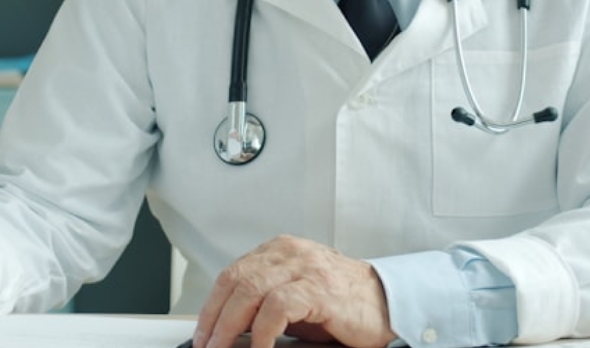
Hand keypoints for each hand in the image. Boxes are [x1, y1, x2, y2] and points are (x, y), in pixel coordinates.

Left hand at [194, 235, 395, 347]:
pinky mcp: (320, 288)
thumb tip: (230, 331)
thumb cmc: (342, 304)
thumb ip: (264, 305)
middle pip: (235, 281)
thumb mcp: (295, 299)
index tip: (201, 334)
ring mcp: (305, 268)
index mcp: (280, 250)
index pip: (231, 274)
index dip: (210, 307)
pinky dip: (263, 332)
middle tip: (206, 346)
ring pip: (250, 291)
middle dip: (214, 319)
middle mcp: (289, 253)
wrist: (388, 304)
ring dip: (229, 327)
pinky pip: (278, 307)